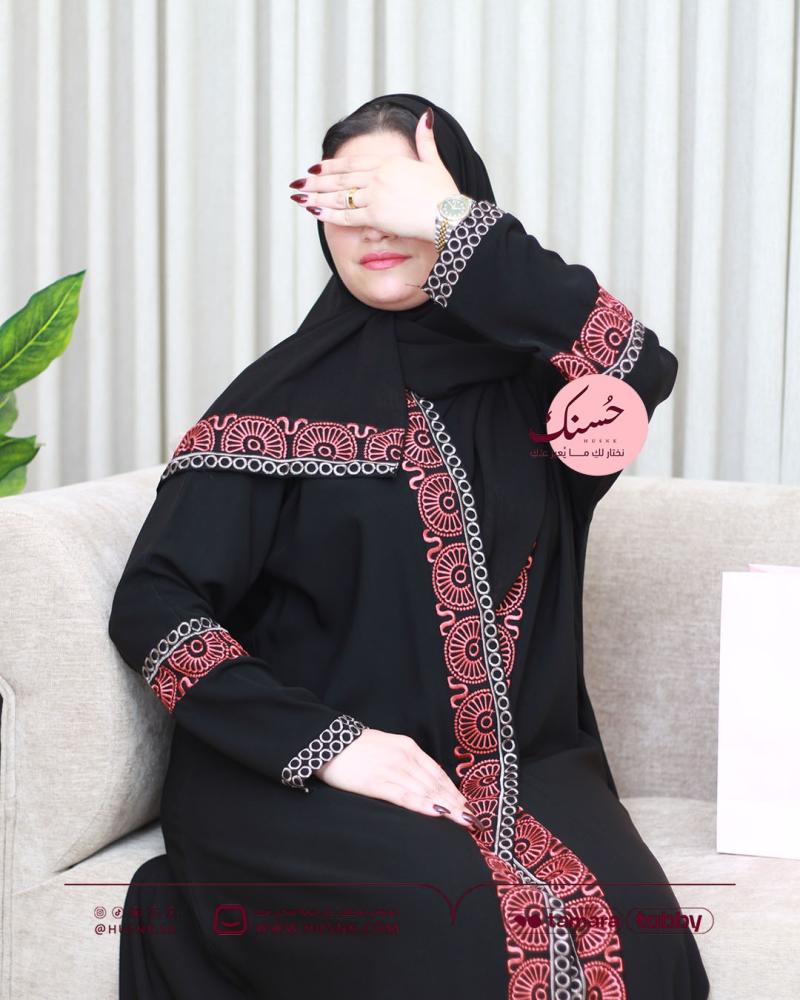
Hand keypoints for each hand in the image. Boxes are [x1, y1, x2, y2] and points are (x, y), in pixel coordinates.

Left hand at [288, 108, 460, 241]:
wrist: (449, 214)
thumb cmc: (444, 193)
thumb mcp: (434, 162)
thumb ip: (425, 140)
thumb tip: (425, 116)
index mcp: (389, 163)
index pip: (353, 163)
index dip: (332, 166)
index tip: (315, 168)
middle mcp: (379, 176)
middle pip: (341, 178)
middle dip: (316, 181)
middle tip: (298, 183)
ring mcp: (376, 195)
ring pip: (340, 196)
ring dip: (317, 196)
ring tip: (299, 197)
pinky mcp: (376, 216)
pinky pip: (347, 215)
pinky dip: (328, 214)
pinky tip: (313, 211)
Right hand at [314, 726, 487, 832]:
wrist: (329, 741)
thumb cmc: (358, 749)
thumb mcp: (388, 748)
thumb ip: (406, 763)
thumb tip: (424, 783)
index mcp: (408, 748)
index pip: (437, 772)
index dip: (454, 791)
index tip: (467, 807)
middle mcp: (404, 757)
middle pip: (435, 783)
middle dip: (456, 803)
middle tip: (473, 820)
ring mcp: (391, 769)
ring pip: (425, 790)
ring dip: (446, 807)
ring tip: (462, 822)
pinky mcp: (376, 782)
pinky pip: (403, 795)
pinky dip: (421, 804)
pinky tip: (436, 812)